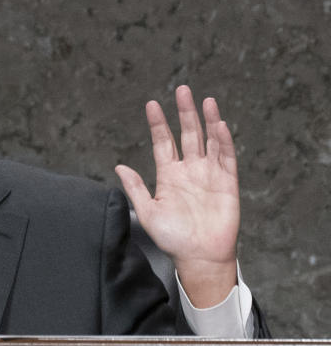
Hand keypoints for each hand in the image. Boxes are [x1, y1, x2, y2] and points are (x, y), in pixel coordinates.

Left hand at [114, 85, 238, 307]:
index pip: (163, 142)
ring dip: (207, 120)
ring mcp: (209, 174)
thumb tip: (118, 166)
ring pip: (209, 141)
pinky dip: (224, 141)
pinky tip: (220, 125)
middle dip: (185, 112)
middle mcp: (189, 170)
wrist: (198, 256)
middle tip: (182, 89)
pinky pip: (226, 158)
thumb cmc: (172, 238)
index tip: (152, 105)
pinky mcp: (227, 183)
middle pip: (187, 134)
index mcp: (168, 175)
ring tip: (204, 100)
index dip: (158, 124)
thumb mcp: (147, 211)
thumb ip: (134, 187)